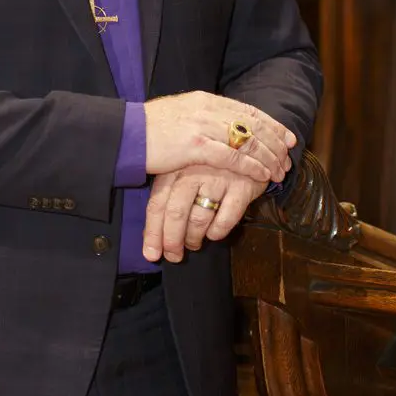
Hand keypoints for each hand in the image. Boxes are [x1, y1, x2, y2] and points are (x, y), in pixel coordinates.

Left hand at [142, 166, 267, 263]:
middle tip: (173, 256)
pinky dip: (218, 232)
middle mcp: (193, 171)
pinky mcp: (241, 186)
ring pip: (199, 218)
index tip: (151, 254)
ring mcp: (218, 178)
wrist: (245, 139)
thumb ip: (167, 197)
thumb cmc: (206, 160)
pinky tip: (213, 234)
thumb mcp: (182, 168)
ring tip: (193, 244)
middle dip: (172, 241)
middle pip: (176, 213)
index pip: (158, 203)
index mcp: (174, 167)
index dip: (153, 232)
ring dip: (194, 238)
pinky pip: (227, 218)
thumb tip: (151, 236)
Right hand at [144, 91, 294, 183]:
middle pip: (253, 125)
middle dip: (275, 143)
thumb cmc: (149, 129)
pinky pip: (233, 157)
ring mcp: (202, 126)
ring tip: (280, 172)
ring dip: (268, 158)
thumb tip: (222, 126)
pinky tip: (262, 176)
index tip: (288, 136)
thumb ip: (202, 117)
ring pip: (248, 141)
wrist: (125, 134)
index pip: (248, 110)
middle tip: (289, 158)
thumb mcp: (180, 114)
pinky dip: (252, 167)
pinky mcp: (196, 146)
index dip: (271, 124)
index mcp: (205, 99)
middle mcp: (207, 108)